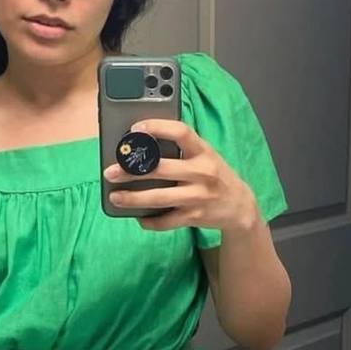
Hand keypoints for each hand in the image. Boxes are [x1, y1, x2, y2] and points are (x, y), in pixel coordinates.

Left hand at [103, 119, 260, 233]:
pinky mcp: (195, 217)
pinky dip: (149, 221)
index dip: (157, 128)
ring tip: (115, 197)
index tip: (135, 129)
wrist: (240, 206)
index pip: (181, 132)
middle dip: (131, 171)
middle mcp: (203, 172)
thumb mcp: (205, 156)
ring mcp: (199, 196)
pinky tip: (138, 217)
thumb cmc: (214, 175)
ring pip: (159, 198)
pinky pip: (166, 221)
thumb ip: (181, 149)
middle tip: (110, 172)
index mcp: (204, 151)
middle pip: (161, 169)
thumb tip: (142, 145)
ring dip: (133, 198)